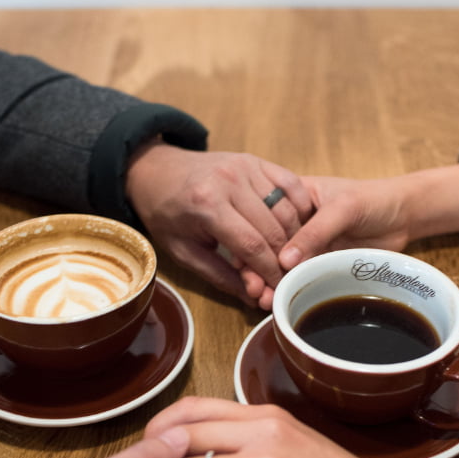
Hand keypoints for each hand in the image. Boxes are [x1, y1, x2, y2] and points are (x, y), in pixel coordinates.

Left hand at [125, 142, 311, 304]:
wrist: (159, 173)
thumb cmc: (168, 215)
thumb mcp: (184, 252)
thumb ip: (220, 275)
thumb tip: (254, 297)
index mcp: (207, 205)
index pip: (252, 246)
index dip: (269, 272)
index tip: (279, 288)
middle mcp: (229, 181)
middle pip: (273, 229)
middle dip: (284, 259)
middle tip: (288, 277)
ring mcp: (245, 166)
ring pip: (286, 209)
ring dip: (294, 237)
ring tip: (291, 257)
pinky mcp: (255, 160)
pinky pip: (290, 184)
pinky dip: (299, 207)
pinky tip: (296, 227)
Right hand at [240, 174, 413, 308]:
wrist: (404, 216)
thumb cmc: (374, 199)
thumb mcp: (344, 209)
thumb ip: (315, 232)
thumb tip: (283, 260)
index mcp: (291, 196)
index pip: (262, 218)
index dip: (251, 239)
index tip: (243, 262)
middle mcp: (293, 220)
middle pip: (265, 244)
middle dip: (256, 267)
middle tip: (253, 288)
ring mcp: (305, 243)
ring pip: (279, 264)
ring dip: (269, 281)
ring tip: (262, 300)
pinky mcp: (317, 262)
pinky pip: (297, 276)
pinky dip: (287, 288)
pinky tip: (277, 300)